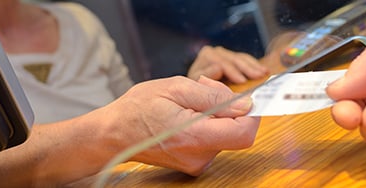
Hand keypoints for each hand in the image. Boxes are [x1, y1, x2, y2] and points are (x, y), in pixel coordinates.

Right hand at [95, 76, 259, 174]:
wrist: (114, 134)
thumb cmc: (138, 108)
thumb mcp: (175, 88)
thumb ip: (214, 97)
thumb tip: (245, 104)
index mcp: (194, 136)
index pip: (244, 133)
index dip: (252, 113)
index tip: (246, 97)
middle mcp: (199, 156)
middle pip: (235, 130)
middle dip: (227, 105)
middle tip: (203, 87)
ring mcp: (197, 163)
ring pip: (225, 133)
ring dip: (215, 112)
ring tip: (187, 100)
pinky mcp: (194, 163)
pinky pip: (213, 139)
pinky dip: (207, 123)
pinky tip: (186, 113)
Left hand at [187, 45, 267, 83]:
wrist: (197, 89)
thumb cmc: (198, 89)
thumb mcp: (198, 85)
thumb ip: (206, 78)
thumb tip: (218, 69)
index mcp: (206, 57)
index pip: (221, 63)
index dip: (233, 72)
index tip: (242, 81)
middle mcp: (214, 52)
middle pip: (233, 59)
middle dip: (247, 68)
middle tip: (258, 76)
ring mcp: (224, 54)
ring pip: (241, 58)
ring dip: (254, 66)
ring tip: (264, 73)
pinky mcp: (232, 57)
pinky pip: (246, 59)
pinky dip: (255, 65)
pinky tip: (264, 71)